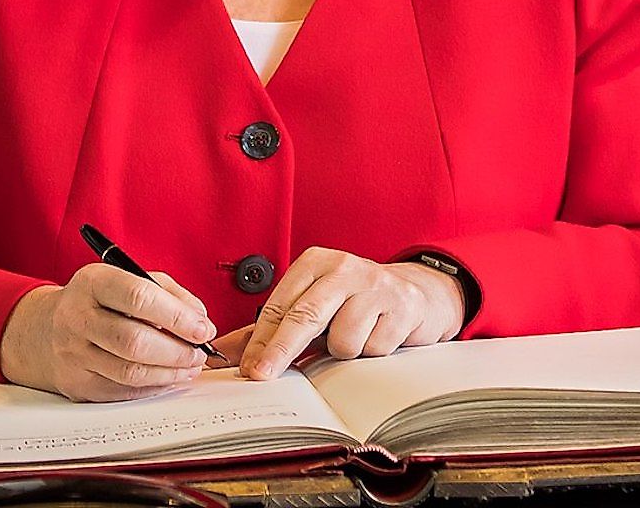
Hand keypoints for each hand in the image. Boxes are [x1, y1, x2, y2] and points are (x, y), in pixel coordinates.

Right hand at [0, 265, 216, 401]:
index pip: (138, 297)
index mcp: (93, 283)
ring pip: (130, 372)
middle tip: (200, 353)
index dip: (176, 316)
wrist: (46, 329)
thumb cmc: (99, 300)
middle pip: (134, 341)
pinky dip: (153, 387)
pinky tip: (169, 378)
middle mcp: (77, 318)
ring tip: (191, 367)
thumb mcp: (128, 277)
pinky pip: (122, 391)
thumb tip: (200, 318)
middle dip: (176, 350)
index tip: (203, 328)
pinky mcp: (77, 384)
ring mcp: (74, 355)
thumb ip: (167, 292)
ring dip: (169, 373)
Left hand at [239, 247, 464, 379]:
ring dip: (344, 351)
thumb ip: (270, 328)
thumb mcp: (312, 304)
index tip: (247, 369)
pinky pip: (374, 348)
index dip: (261, 340)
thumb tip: (224, 353)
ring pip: (342, 339)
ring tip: (354, 337)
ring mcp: (374, 284)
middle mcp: (343, 267)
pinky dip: (372, 352)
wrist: (415, 293)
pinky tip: (378, 335)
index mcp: (315, 262)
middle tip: (262, 376)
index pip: (280, 304)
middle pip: (305, 315)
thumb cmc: (354, 301)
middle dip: (280, 350)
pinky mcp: (401, 305)